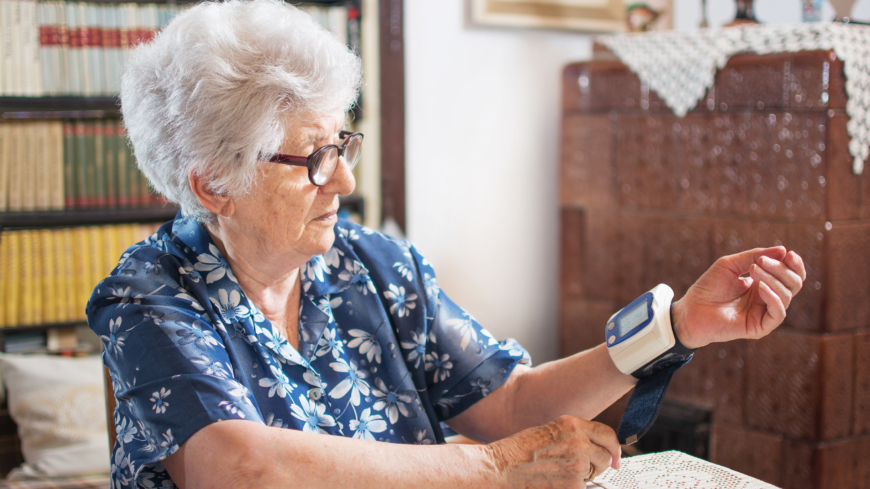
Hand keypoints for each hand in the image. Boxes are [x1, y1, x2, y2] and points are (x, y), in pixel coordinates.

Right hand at [486, 415, 620, 487]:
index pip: (606, 434)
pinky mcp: (574, 485)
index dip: (614, 447)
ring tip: (559, 474)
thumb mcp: (549, 431)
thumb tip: (592, 448)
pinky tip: (554, 483)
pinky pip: (583, 487)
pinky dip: (573, 487)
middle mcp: (579, 442)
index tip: (615, 458)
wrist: (501, 468)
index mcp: (571, 424)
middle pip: (605, 457)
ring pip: (594, 474)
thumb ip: (573, 436)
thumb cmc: (518, 451)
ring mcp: (578, 464)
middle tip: (582, 470)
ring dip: (583, 477)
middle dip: (598, 465)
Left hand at [672, 246, 805, 349]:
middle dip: (781, 269)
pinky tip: (761, 287)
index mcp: (763, 283)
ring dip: (773, 279)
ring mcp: (764, 313)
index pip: (791, 275)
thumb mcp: (730, 264)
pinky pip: (778, 313)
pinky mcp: (760, 327)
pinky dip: (774, 298)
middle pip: (793, 284)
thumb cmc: (708, 287)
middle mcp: (768, 298)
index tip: (790, 253)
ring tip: (754, 271)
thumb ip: (754, 256)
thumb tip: (783, 250)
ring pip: (787, 296)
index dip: (795, 265)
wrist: (691, 309)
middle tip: (760, 262)